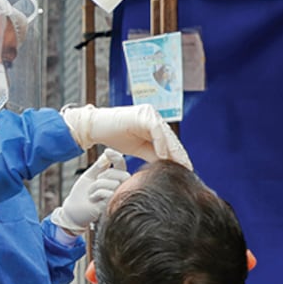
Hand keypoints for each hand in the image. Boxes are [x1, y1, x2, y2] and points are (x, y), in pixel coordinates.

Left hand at [50, 149, 130, 234]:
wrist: (73, 207)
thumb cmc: (82, 192)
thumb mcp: (89, 176)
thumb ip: (99, 166)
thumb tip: (106, 155)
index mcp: (114, 178)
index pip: (121, 165)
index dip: (117, 157)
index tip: (107, 151)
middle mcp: (119, 187)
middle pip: (121, 174)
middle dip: (105, 174)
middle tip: (95, 180)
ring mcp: (117, 197)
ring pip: (113, 183)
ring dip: (96, 185)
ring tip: (90, 192)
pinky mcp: (112, 206)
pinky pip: (108, 193)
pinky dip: (96, 194)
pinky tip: (92, 199)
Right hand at [60, 104, 192, 168]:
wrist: (95, 128)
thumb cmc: (113, 137)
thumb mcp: (137, 149)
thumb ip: (153, 154)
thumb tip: (168, 165)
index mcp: (153, 124)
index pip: (170, 141)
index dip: (177, 155)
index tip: (185, 169)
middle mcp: (153, 117)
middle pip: (170, 137)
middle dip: (179, 154)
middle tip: (187, 169)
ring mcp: (148, 114)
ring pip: (165, 134)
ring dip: (172, 150)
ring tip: (178, 165)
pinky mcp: (142, 114)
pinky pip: (155, 130)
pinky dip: (160, 143)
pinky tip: (162, 156)